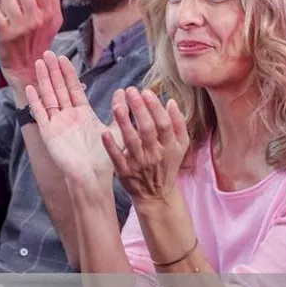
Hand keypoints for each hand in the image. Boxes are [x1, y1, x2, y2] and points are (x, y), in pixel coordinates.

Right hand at [25, 51, 115, 190]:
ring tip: (39, 63)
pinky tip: (30, 88)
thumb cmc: (105, 157)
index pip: (73, 88)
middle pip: (58, 88)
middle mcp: (68, 116)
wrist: (93, 176)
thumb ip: (119, 109)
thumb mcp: (115, 128)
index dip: (68, 73)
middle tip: (47, 52)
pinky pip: (41, 114)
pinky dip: (35, 102)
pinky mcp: (49, 134)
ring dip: (43, 80)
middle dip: (53, 71)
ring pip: (48, 97)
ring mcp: (57, 124)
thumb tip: (124, 91)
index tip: (63, 57)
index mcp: (82, 114)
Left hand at [104, 88, 189, 205]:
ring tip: (118, 106)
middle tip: (131, 90)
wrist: (157, 195)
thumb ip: (178, 123)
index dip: (155, 108)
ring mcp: (139, 164)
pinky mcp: (125, 172)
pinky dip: (111, 147)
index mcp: (170, 146)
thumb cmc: (167, 164)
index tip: (146, 92)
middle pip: (147, 130)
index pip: (163, 124)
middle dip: (139, 109)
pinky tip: (104, 133)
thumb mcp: (180, 146)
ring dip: (124, 124)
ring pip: (131, 142)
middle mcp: (155, 154)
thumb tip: (171, 101)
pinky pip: (117, 159)